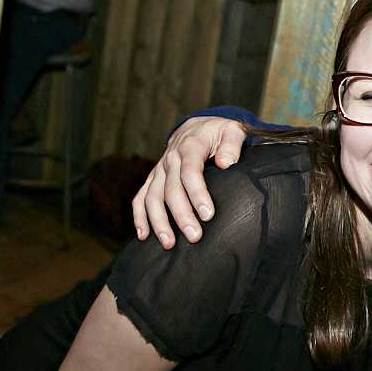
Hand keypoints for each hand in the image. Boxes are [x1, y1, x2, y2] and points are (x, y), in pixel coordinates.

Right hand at [132, 116, 247, 247]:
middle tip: (194, 236)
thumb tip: (226, 163)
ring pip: (152, 197)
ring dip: (158, 221)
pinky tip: (143, 236)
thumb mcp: (232, 130)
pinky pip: (140, 197)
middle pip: (171, 190)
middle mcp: (171, 158)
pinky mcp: (154, 178)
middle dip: (181, 215)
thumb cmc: (219, 132)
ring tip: (169, 244)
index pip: (191, 172)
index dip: (198, 194)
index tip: (208, 215)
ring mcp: (159, 169)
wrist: (197, 126)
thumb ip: (232, 145)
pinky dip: (139, 216)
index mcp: (190, 146)